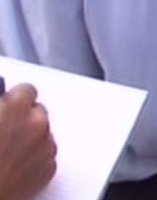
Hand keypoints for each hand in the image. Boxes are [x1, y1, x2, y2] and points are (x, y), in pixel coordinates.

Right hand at [0, 84, 57, 199]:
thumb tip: (2, 101)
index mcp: (16, 107)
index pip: (26, 90)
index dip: (14, 100)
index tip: (8, 105)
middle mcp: (37, 123)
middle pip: (37, 112)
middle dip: (23, 119)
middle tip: (6, 131)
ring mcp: (46, 146)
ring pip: (43, 134)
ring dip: (30, 138)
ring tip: (7, 151)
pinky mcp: (49, 168)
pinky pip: (46, 155)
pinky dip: (35, 158)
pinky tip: (15, 165)